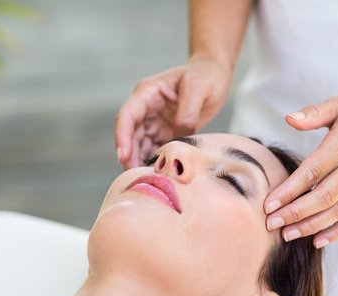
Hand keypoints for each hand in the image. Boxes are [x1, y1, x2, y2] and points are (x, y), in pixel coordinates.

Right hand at [115, 56, 231, 167]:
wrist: (215, 75)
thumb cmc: (206, 75)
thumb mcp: (198, 86)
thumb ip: (188, 109)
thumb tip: (180, 129)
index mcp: (148, 93)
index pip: (127, 116)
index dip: (122, 136)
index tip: (123, 156)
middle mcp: (146, 108)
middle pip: (130, 134)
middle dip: (129, 155)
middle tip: (134, 175)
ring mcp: (154, 121)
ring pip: (140, 144)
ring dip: (139, 160)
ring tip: (146, 178)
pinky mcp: (164, 132)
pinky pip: (154, 148)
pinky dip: (153, 160)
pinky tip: (158, 173)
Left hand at [265, 86, 337, 247]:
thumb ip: (313, 113)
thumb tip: (289, 118)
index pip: (312, 173)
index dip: (289, 191)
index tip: (268, 205)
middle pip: (323, 197)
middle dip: (295, 214)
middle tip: (271, 224)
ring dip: (312, 226)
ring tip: (287, 234)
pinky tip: (317, 240)